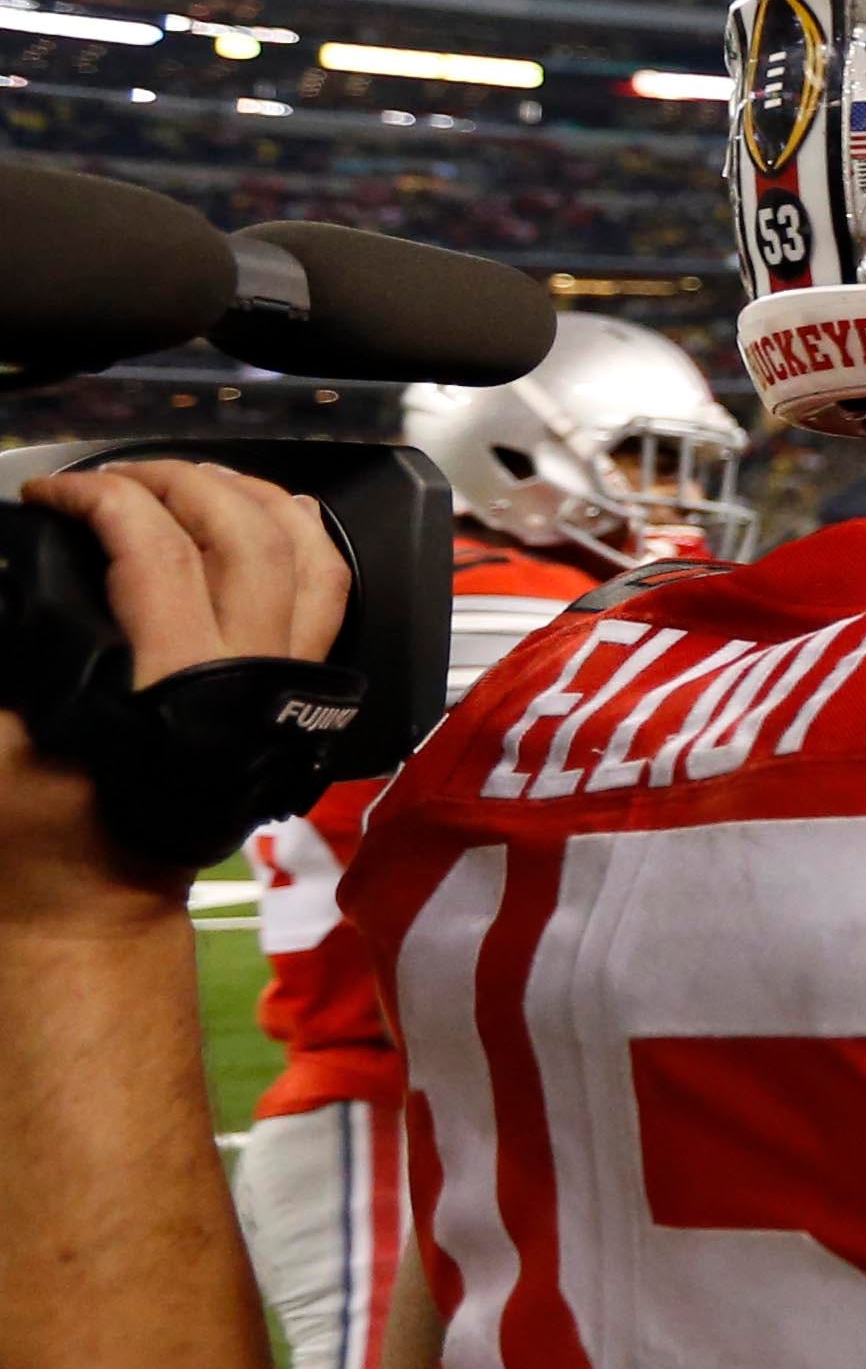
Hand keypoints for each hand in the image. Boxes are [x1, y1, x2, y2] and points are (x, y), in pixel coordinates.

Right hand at [0, 461, 345, 927]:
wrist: (100, 893)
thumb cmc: (45, 826)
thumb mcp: (0, 730)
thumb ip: (15, 643)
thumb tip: (13, 567)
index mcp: (176, 677)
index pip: (156, 547)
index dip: (99, 496)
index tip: (51, 493)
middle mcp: (251, 670)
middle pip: (244, 534)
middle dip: (176, 481)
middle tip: (115, 475)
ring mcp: (287, 679)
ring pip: (306, 557)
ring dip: (251, 496)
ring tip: (191, 476)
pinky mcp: (298, 691)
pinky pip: (328, 598)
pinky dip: (307, 542)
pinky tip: (274, 512)